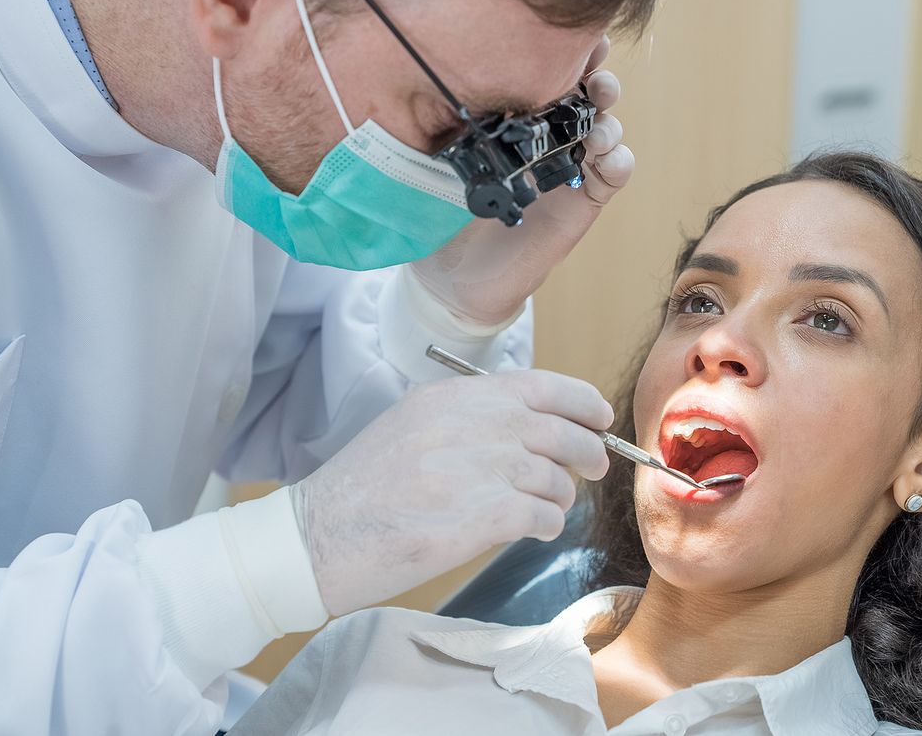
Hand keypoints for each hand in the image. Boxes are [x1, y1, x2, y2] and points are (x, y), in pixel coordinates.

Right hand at [290, 369, 612, 615]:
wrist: (321, 534)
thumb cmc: (364, 488)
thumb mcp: (411, 425)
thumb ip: (468, 417)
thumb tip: (533, 426)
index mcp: (452, 397)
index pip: (541, 386)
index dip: (582, 401)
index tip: (599, 418)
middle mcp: (471, 423)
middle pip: (560, 430)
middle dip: (588, 451)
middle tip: (593, 468)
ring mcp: (479, 468)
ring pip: (556, 478)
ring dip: (560, 496)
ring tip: (544, 508)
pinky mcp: (484, 515)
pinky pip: (544, 515)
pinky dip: (548, 525)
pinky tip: (533, 529)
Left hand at [409, 35, 633, 325]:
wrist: (452, 281)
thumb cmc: (439, 217)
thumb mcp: (433, 166)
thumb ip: (439, 132)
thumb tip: (425, 88)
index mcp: (513, 120)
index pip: (544, 75)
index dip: (560, 51)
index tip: (561, 35)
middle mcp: (545, 137)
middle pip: (587, 92)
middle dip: (597, 76)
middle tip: (592, 78)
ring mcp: (568, 168)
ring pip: (607, 127)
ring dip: (609, 118)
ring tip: (596, 125)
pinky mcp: (581, 203)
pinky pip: (613, 175)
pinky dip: (618, 161)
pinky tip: (606, 159)